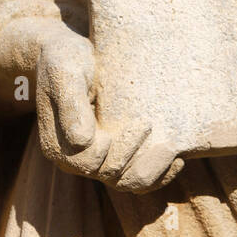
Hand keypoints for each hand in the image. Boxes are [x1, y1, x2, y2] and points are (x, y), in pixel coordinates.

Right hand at [34, 27, 183, 192]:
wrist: (65, 53)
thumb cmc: (63, 59)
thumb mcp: (64, 74)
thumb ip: (71, 104)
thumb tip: (81, 140)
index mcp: (58, 146)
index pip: (91, 164)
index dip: (118, 151)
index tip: (141, 123)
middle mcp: (75, 159)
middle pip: (111, 177)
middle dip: (138, 158)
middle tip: (162, 134)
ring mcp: (95, 158)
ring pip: (126, 183)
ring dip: (152, 171)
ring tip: (174, 152)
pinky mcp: (112, 152)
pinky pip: (135, 176)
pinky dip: (157, 175)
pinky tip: (177, 160)